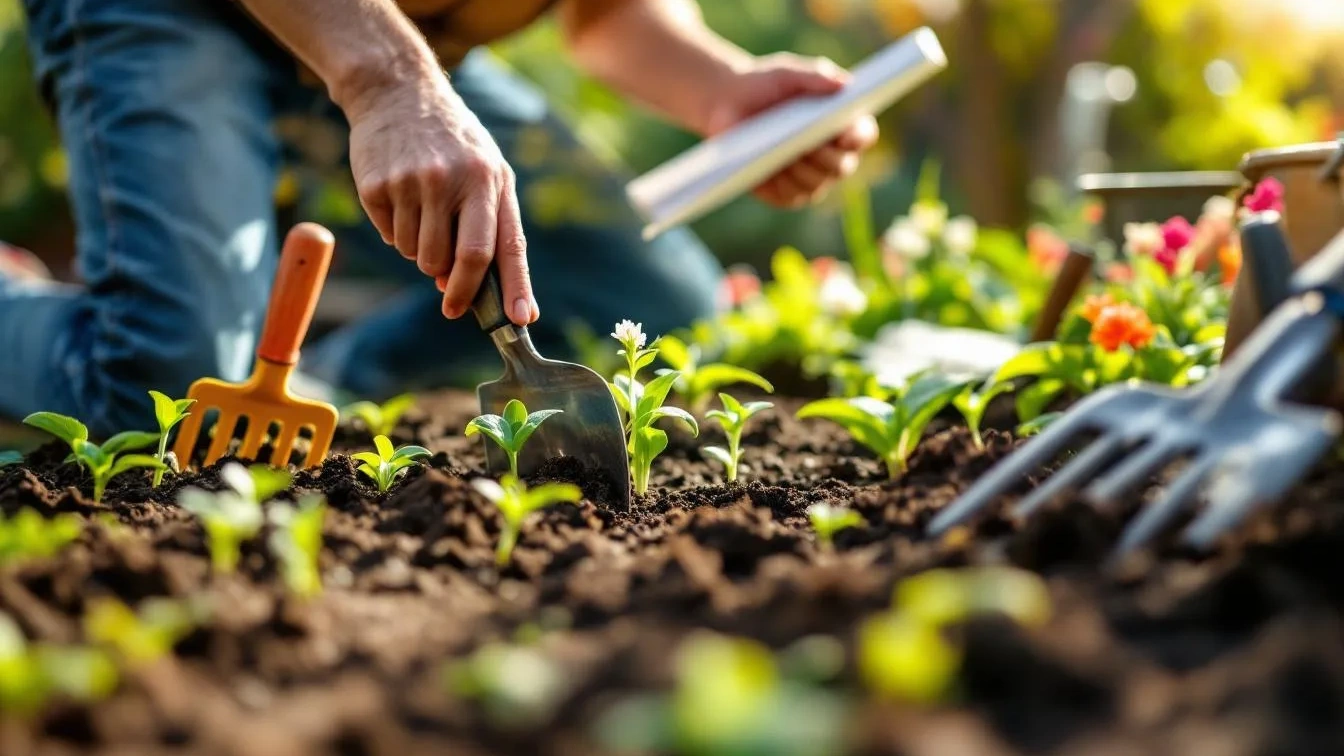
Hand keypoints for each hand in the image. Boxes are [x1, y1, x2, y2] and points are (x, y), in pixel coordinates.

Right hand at [344, 73, 537, 323]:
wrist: (397, 93)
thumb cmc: (455, 144)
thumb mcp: (488, 171)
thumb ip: (491, 227)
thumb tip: (474, 288)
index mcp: (487, 179)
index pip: (498, 247)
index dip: (510, 288)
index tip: (518, 320)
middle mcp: (450, 181)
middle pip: (455, 263)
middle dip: (456, 289)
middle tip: (450, 294)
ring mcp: (410, 184)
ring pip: (419, 258)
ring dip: (425, 255)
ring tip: (428, 218)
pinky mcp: (375, 188)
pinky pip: (390, 240)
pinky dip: (399, 235)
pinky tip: (404, 202)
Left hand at [702, 53, 878, 208]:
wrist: (725, 104)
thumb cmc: (763, 85)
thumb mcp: (788, 73)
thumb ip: (817, 75)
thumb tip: (845, 85)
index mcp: (842, 126)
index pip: (863, 135)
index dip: (857, 136)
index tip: (843, 132)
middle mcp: (833, 157)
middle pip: (842, 166)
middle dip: (825, 156)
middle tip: (807, 143)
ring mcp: (811, 180)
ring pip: (816, 183)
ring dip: (801, 169)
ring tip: (784, 152)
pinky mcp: (786, 195)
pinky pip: (791, 196)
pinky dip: (781, 184)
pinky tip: (769, 169)